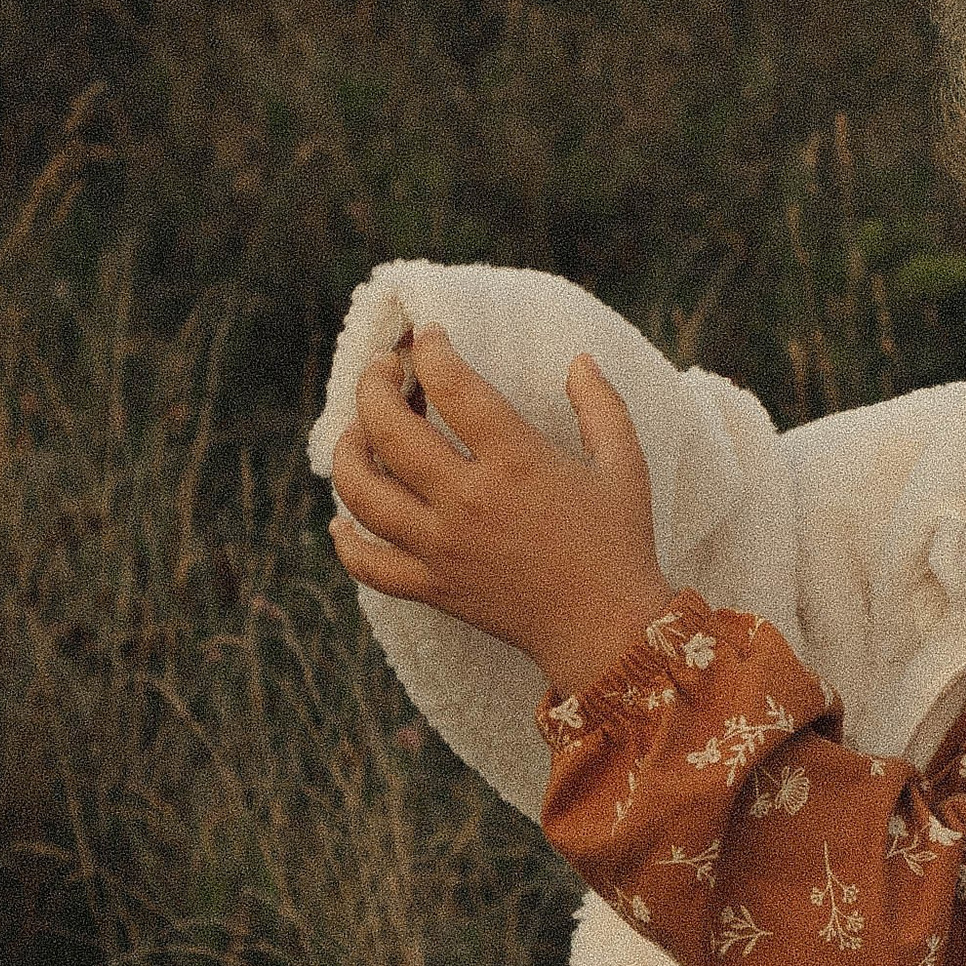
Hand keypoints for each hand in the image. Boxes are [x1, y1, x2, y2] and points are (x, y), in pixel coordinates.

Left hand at [328, 326, 668, 693]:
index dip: (432, 349)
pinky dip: (344, 541)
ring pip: (362, 492)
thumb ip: (601, 405)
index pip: (454, 386)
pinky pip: (367, 564)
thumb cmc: (619, 543)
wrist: (606, 630)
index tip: (428, 335)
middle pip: (389, 430)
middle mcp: (469, 501)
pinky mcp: (432, 587)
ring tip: (355, 430)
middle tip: (383, 369)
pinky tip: (341, 519)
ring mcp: (442, 547)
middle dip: (374, 385)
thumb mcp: (625, 464)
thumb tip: (579, 359)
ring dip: (347, 450)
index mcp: (517, 462)